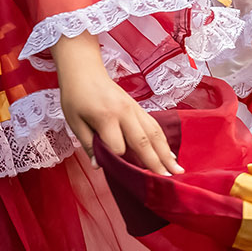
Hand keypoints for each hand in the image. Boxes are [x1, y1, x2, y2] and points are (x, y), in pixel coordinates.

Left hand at [54, 36, 180, 173]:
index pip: (117, 146)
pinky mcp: (138, 108)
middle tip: (167, 180)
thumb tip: (100, 166)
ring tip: (177, 170)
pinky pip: (154, 126)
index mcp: (106, 116)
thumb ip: (88, 144)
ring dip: (166, 153)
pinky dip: (164, 141)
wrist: (85, 71)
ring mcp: (135, 109)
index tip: (118, 172)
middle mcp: (125, 112)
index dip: (117, 160)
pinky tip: (170, 153)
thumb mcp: (74, 122)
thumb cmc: (76, 97)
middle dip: (156, 162)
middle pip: (143, 141)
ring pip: (154, 133)